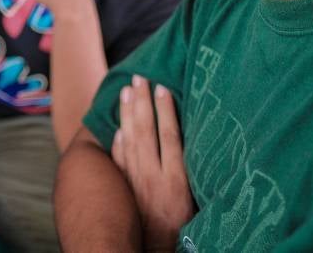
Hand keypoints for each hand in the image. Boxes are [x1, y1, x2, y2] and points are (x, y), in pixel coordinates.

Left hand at [111, 75, 194, 250]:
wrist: (156, 250)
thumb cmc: (184, 227)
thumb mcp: (195, 199)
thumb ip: (188, 172)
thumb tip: (186, 142)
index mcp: (176, 179)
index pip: (169, 136)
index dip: (165, 110)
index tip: (162, 88)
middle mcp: (153, 177)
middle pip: (145, 131)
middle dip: (141, 102)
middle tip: (138, 78)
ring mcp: (135, 182)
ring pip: (129, 141)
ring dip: (126, 114)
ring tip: (125, 92)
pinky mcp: (124, 190)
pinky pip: (118, 162)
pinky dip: (117, 143)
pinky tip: (117, 128)